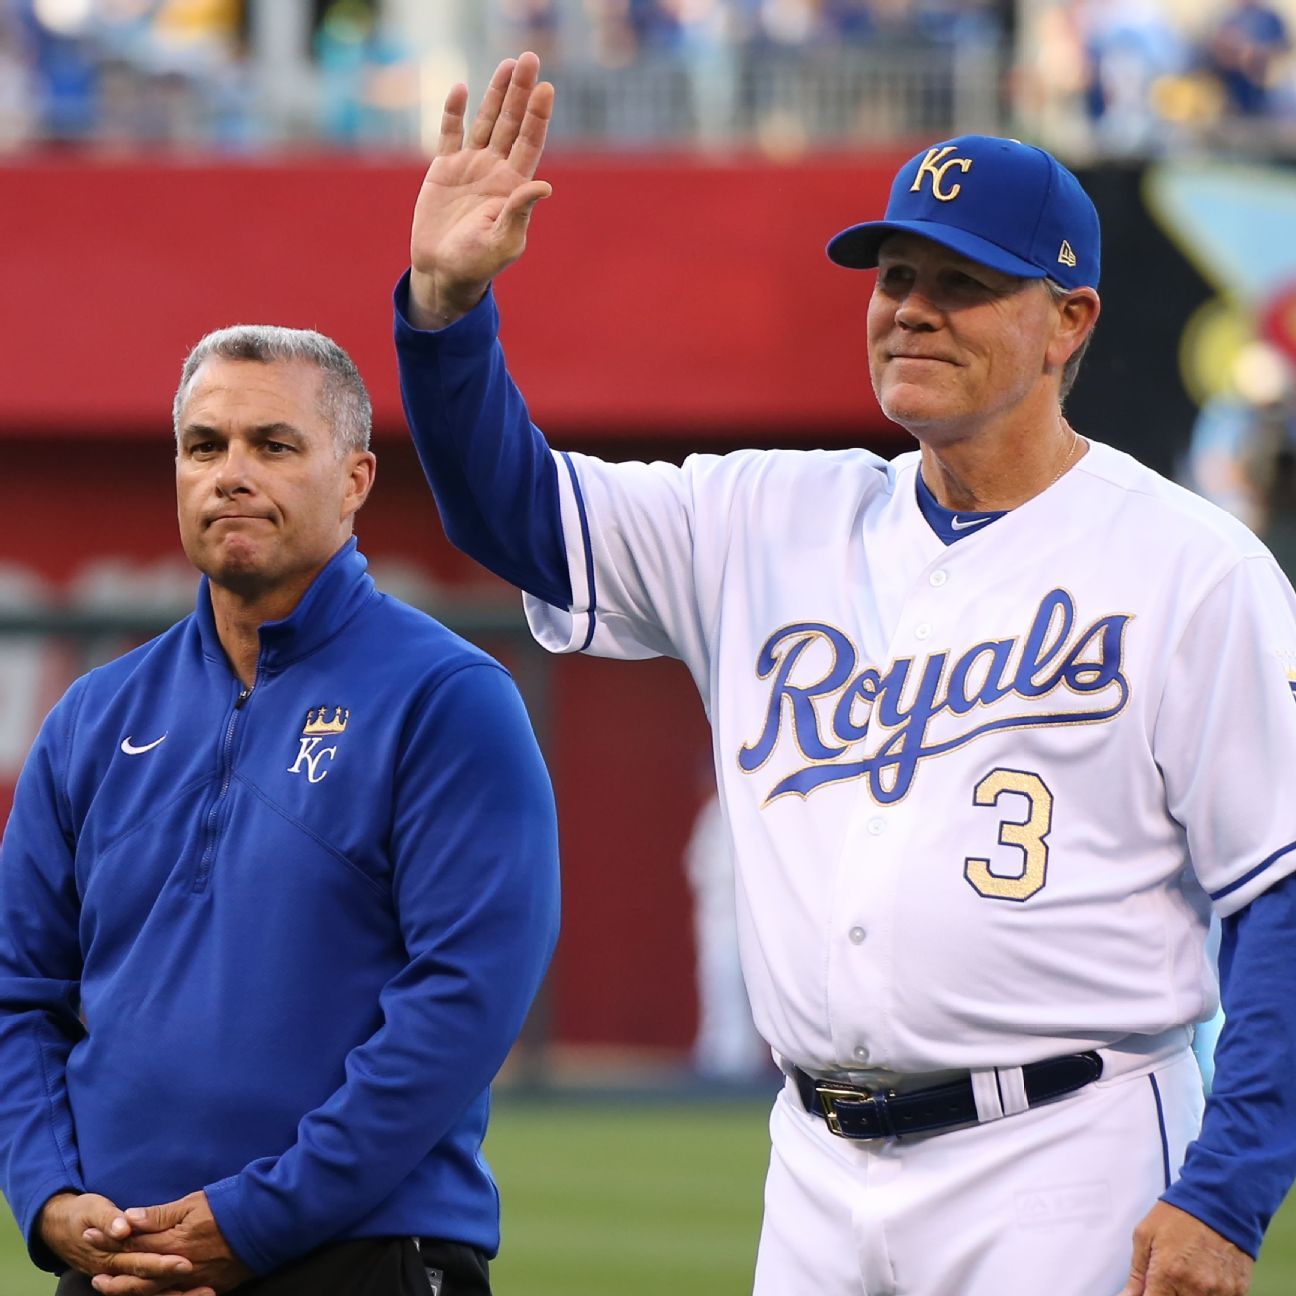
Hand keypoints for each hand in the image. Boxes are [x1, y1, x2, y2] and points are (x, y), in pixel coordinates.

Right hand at [37, 1192, 198, 1294]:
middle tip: (206, 1282)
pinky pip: (150, 1292)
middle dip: (176, 1283)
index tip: (186, 1263)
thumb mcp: (94, 1210)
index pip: (139, 1262)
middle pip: (148, 1283)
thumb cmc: (82, 1215)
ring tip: (210, 1293)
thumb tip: (123, 1228)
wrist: (61, 1228)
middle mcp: (116, 1272)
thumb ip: (109, 1219)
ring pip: (151, 1293)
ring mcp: (121, 1278)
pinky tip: (197, 1292)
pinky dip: (171, 1294)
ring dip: (179, 1294)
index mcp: (109, 1256)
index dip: (161, 1265)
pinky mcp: (128, 1278)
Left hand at [80, 1191, 250, 1295]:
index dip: (110, 1239)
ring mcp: (192, 1281)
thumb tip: (128, 1218)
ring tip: (107, 1288)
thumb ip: (160, 1214)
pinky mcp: (207, 1287)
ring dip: (127, 1289)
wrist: (269, 1224)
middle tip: (92, 1271)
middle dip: (112, 1271)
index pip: (133, 1243)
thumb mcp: (195, 1202)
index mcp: (174, 1243)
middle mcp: (178, 1267)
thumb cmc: (232, 1206)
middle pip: (137, 1273)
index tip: (89, 1234)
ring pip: (151, 1291)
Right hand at [409, 51, 553, 328]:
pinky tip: (461, 89)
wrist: (443, 271)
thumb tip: (543, 185)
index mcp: (514, 186)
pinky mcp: (445, 169)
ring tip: (506, 63)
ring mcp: (471, 167)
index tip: (546, 88)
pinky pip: (451, 133)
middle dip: (520, 92)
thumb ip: (520, 212)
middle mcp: (496, 170)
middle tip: (529, 58)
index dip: (537, 115)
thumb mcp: (503, 241)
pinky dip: (454, 112)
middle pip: (511, 123)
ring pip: (486, 121)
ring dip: (496, 93)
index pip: (530, 142)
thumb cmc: (478, 263)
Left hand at [1119, 1201, 1253, 1294]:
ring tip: (1187, 1272)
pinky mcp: (1238, 1291)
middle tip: (1166, 1278)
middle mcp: (1195, 1288)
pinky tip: (1204, 1276)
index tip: (1149, 1290)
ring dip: (1188, 1294)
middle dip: (1168, 1293)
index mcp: (1168, 1274)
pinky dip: (1209, 1293)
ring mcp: (1219, 1292)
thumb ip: (1137, 1272)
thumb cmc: (1179, 1214)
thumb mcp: (1145, 1235)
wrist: (1219, 1201)